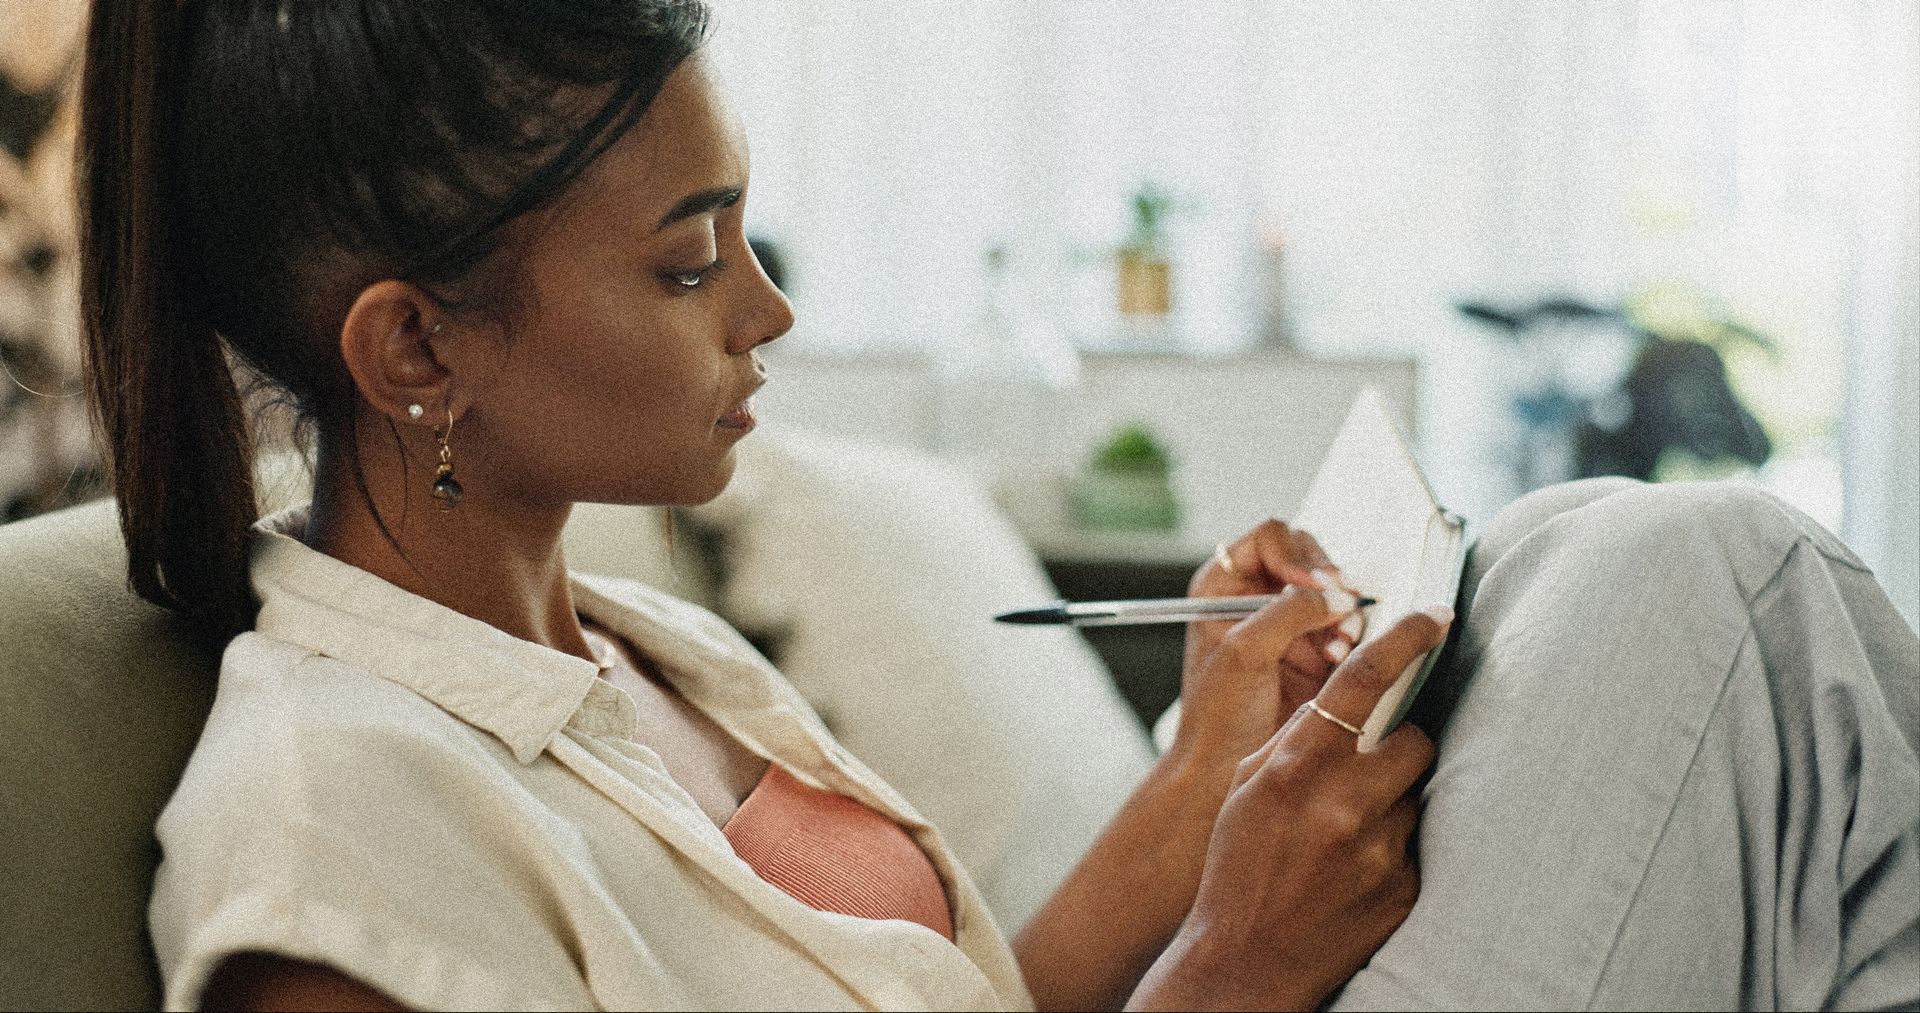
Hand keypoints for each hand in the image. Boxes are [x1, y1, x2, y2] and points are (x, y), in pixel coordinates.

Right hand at [1131, 609, 1446, 1011]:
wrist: (1243, 961)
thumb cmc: (1237, 866)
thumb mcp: (1249, 788)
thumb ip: (1297, 740)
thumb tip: (1346, 697)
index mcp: (1296, 767)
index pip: (1363, 680)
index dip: (1405, 638)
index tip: (1435, 616)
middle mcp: (1344, 803)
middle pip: (1412, 740)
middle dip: (1396, 748)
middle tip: (1366, 771)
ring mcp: (1379, 849)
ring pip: (1414, 795)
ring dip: (1389, 803)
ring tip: (1345, 836)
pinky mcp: (1403, 888)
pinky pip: (1414, 844)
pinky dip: (1390, 848)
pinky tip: (1352, 872)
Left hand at [1170, 520, 1363, 776]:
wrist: (1226, 770)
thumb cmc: (1216, 714)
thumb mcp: (1243, 652)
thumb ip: (1286, 612)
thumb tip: (1331, 593)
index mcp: (1223, 584)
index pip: (1270, 538)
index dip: (1294, 555)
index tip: (1307, 585)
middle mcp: (1257, 596)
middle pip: (1308, 556)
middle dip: (1327, 581)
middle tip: (1340, 604)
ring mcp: (1288, 623)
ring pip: (1333, 591)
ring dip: (1343, 610)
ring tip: (1336, 642)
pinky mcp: (1315, 651)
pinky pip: (1347, 624)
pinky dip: (1351, 634)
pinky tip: (1340, 656)